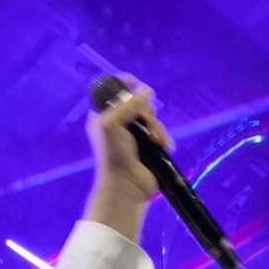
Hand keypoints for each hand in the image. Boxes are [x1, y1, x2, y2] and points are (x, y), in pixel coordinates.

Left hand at [85, 76, 173, 240]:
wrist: (126, 185)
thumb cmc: (113, 154)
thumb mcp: (112, 123)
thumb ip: (128, 104)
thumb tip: (147, 89)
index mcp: (104, 115)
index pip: (115, 92)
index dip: (126, 85)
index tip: (136, 83)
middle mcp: (119, 123)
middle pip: (139, 102)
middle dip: (147, 111)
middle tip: (146, 121)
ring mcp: (135, 135)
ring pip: (152, 118)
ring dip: (157, 127)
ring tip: (157, 140)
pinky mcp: (149, 146)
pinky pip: (160, 133)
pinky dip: (163, 138)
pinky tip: (163, 146)